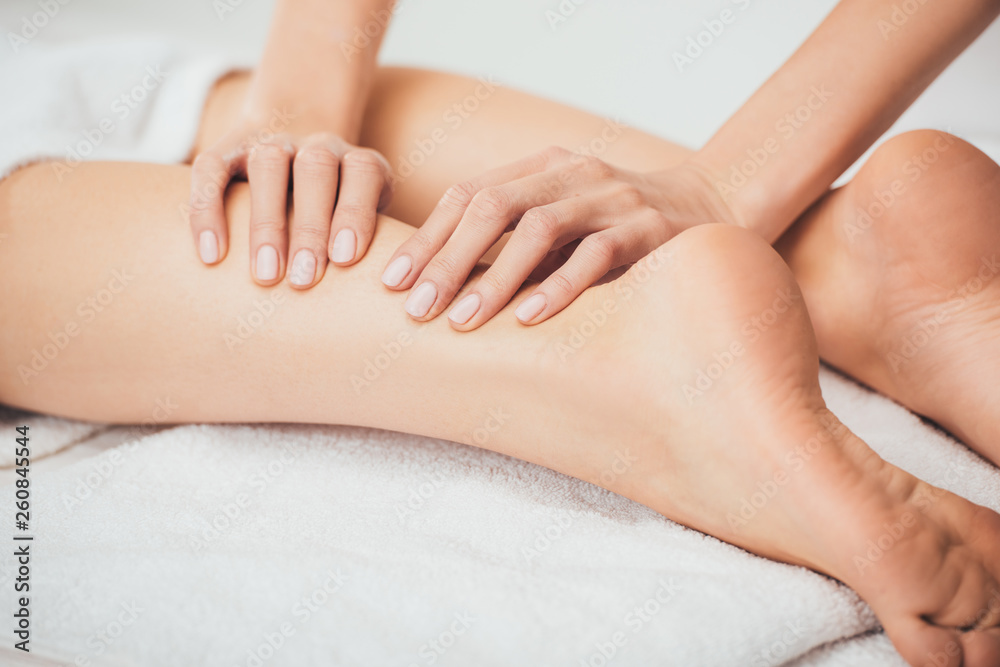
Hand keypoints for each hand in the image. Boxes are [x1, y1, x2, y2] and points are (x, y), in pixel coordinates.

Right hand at [188, 123, 391, 287]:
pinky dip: (208, 212)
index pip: (362, 174)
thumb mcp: (370, 214)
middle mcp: (318, 145)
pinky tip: (212, 256)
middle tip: (303, 279)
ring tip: (265, 275)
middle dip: (309, 227)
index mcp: (359, 161)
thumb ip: (379, 241)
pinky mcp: (227, 148)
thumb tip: (390, 289)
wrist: (297, 132)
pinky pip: (211, 172)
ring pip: (268, 168)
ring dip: (265, 222)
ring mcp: (272, 143)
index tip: (345, 258)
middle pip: (316, 172)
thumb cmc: (342, 209)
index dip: (355, 212)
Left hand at [379, 146, 734, 328]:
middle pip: (493, 207)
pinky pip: (597, 256)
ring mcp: (613, 197)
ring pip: (540, 228)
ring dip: (495, 277)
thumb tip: (442, 287)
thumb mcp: (564, 222)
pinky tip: (529, 318)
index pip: (469, 194)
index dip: (427, 238)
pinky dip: (560, 287)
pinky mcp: (650, 229)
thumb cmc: (618, 230)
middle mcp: (573, 172)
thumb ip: (516, 239)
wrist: (713, 211)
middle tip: (415, 308)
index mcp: (543, 166)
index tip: (390, 282)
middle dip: (448, 259)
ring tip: (462, 320)